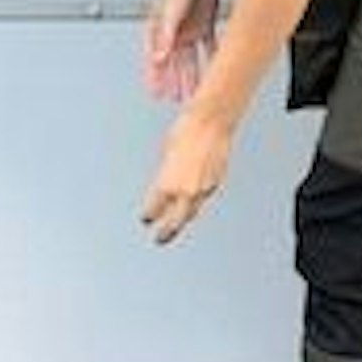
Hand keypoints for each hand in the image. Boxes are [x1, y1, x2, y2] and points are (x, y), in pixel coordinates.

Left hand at [140, 112, 233, 244]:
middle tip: (159, 239)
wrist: (210, 122)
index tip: (145, 220)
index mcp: (166, 183)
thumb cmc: (185, 133)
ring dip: (182, 219)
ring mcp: (203, 189)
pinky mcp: (215, 183)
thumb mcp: (167, 156)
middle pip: (174, 221)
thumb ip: (167, 175)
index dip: (148, 216)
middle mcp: (185, 190)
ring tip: (175, 226)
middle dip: (166, 232)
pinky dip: (195, 202)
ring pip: (191, 212)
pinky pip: (203, 198)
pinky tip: (191, 203)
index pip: (154, 209)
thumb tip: (168, 186)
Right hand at [144, 0, 219, 102]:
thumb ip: (166, 34)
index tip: (155, 94)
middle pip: (173, 62)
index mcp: (159, 28)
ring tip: (196, 91)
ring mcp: (189, 28)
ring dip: (193, 74)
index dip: (154, 77)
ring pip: (191, 58)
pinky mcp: (204, 23)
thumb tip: (159, 56)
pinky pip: (208, 45)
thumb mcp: (171, 10)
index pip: (154, 58)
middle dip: (174, 82)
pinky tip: (217, 68)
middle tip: (176, 99)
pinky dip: (211, 58)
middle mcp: (173, 31)